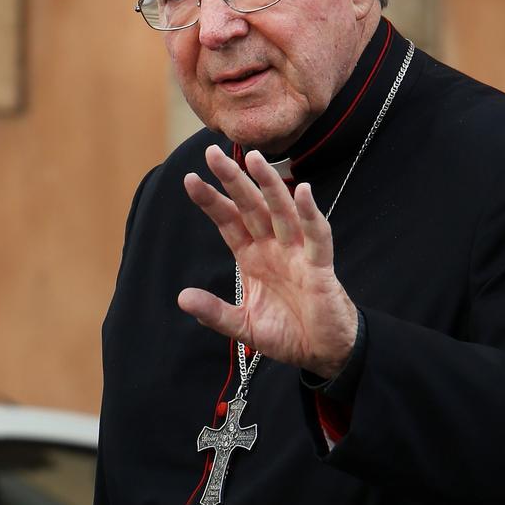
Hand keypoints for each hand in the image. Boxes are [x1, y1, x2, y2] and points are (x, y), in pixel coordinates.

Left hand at [178, 145, 357, 378]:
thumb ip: (215, 313)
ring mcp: (297, 253)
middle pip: (251, 207)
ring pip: (282, 211)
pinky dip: (310, 214)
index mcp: (252, 258)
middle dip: (233, 180)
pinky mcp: (320, 265)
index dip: (212, 201)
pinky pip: (316, 235)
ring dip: (269, 185)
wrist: (322, 351)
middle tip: (212, 153)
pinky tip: (303, 192)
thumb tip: (182, 298)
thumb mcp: (243, 326)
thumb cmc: (287, 333)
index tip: (191, 179)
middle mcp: (274, 248)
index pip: (229, 222)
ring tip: (254, 159)